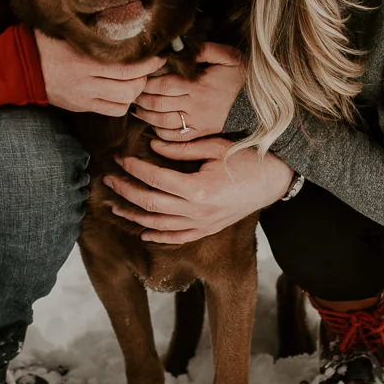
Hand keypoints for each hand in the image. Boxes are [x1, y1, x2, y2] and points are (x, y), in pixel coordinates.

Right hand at [35, 30, 160, 115]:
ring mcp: (83, 97)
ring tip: (136, 79)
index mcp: (83, 61)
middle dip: (144, 78)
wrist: (20, 66)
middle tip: (148, 67)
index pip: (126, 68)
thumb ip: (91, 31)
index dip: (147, 64)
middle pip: (129, 87)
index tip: (158, 57)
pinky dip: (122, 103)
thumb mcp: (66, 31)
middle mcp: (85, 82)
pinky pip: (111, 111)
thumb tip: (122, 18)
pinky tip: (122, 91)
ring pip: (122, 102)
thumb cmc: (44, 42)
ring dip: (135, 92)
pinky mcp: (81, 106)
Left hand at [103, 136, 295, 243]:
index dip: (134, 169)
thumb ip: (181, 149)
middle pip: (151, 204)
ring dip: (134, 216)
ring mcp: (203, 224)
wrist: (275, 180)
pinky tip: (143, 230)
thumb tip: (152, 146)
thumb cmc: (247, 159)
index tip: (120, 159)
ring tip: (114, 206)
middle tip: (108, 180)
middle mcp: (197, 212)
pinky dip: (158, 235)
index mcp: (198, 190)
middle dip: (125, 192)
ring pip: (159, 225)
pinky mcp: (208, 230)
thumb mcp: (214, 147)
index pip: (155, 180)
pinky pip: (178, 237)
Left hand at [133, 42, 244, 138]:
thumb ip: (205, 50)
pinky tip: (154, 127)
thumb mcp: (228, 56)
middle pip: (158, 104)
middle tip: (132, 94)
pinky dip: (161, 134)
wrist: (261, 104)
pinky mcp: (202, 134)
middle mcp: (195, 106)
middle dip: (142, 99)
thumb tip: (181, 47)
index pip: (163, 84)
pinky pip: (177, 137)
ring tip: (137, 110)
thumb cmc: (243, 77)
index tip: (138, 79)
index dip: (147, 83)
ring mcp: (198, 122)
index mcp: (198, 85)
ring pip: (163, 122)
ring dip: (146, 116)